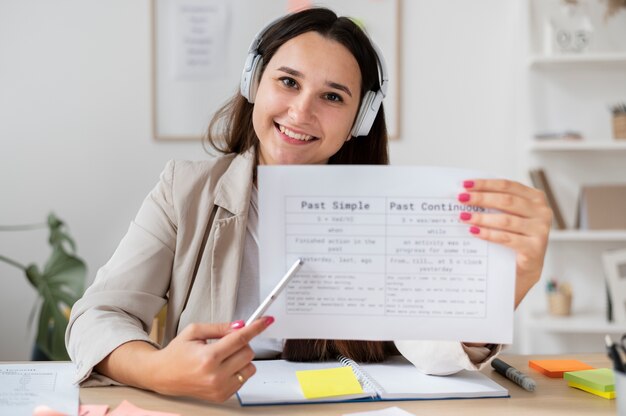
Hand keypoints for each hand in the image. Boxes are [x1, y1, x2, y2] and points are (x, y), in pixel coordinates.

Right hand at [148, 317, 272, 401]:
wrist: (163, 376)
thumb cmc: (177, 353)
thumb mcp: (195, 332)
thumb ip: (220, 328)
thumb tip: (240, 326)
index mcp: (208, 357)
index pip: (240, 339)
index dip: (255, 328)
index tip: (266, 321)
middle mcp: (215, 375)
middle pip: (248, 352)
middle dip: (242, 343)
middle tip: (227, 342)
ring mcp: (220, 388)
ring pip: (250, 366)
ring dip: (241, 358)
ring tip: (224, 357)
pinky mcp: (222, 396)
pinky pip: (244, 378)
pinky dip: (238, 370)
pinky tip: (222, 368)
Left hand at [458, 179, 551, 307]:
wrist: (524, 268)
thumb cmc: (514, 237)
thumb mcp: (508, 216)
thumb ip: (495, 204)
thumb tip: (466, 194)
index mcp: (535, 198)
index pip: (507, 185)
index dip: (485, 184)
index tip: (465, 185)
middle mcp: (542, 212)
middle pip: (506, 200)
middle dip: (481, 198)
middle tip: (461, 199)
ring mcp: (540, 230)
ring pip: (506, 220)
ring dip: (481, 217)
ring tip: (464, 217)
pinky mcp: (534, 248)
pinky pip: (506, 238)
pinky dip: (488, 234)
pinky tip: (474, 231)